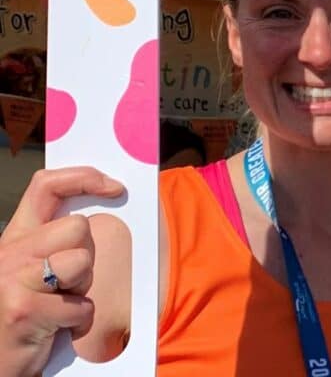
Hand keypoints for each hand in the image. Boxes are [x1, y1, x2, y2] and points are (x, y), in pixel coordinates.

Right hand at [0, 168, 122, 375]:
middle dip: (85, 257)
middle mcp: (8, 253)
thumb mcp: (36, 272)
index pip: (45, 187)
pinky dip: (77, 321)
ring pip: (81, 261)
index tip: (115, 187)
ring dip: (81, 289)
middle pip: (78, 227)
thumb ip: (56, 243)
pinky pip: (80, 305)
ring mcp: (11, 279)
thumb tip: (106, 202)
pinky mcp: (23, 309)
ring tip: (58, 306)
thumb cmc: (28, 316)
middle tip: (66, 285)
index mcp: (15, 238)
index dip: (82, 178)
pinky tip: (54, 330)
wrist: (0, 360)